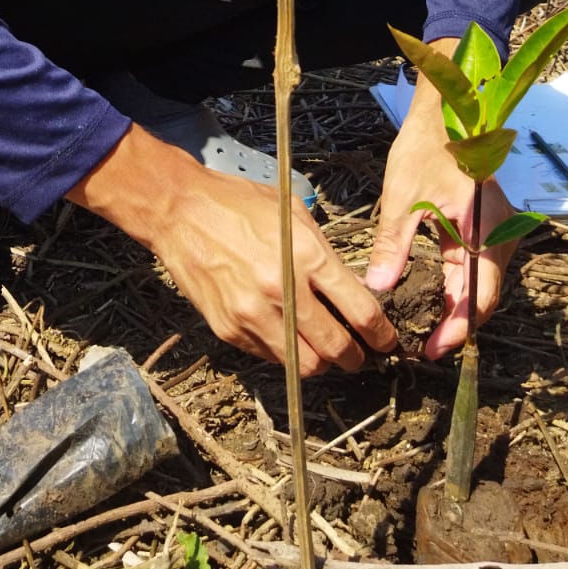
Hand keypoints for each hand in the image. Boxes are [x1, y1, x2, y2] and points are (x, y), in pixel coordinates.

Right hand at [68, 123, 396, 375]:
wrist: (180, 211)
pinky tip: (288, 337)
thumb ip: (325, 256)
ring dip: (322, 362)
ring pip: (305, 364)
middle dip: (356, 358)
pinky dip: (286, 353)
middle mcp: (283, 292)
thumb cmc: (240, 204)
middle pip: (337, 348)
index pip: (360, 312)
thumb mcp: (294, 215)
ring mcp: (253, 315)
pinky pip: (269, 356)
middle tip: (361, 356)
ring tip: (326, 352)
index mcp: (307, 258)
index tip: (387, 341)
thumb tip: (354, 290)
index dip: (381, 334)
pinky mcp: (229, 328)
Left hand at [365, 39, 516, 358]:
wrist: (448, 110)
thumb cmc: (426, 147)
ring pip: (480, 283)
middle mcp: (500, 235)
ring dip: (457, 307)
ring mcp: (496, 231)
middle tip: (423, 349)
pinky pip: (476, 265)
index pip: (479, 296)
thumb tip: (378, 287)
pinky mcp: (484, 226)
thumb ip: (393, 244)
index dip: (456, 329)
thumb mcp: (403, 196)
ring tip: (424, 331)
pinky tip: (431, 299)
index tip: (431, 351)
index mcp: (486, 230)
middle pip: (483, 295)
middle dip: (455, 325)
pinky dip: (457, 286)